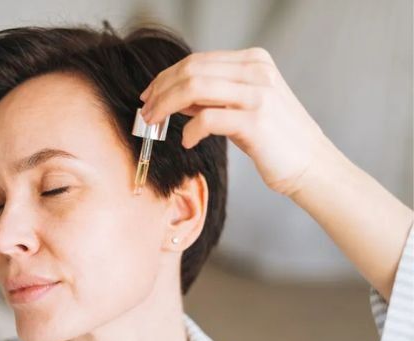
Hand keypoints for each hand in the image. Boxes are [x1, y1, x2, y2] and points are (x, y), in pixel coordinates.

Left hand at [139, 48, 335, 196]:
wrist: (309, 163)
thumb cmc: (273, 138)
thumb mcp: (242, 107)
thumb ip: (212, 97)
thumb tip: (173, 95)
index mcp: (254, 61)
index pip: (197, 61)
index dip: (165, 77)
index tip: (149, 96)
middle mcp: (257, 71)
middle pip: (191, 71)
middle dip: (160, 91)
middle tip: (145, 112)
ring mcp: (258, 94)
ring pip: (194, 88)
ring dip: (166, 107)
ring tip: (155, 124)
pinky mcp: (256, 120)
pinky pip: (207, 119)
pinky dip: (189, 131)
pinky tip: (187, 141)